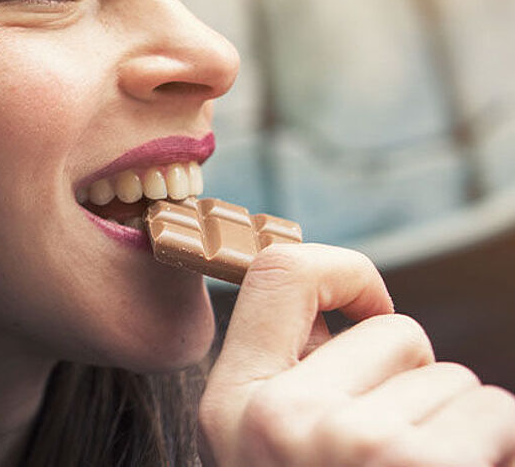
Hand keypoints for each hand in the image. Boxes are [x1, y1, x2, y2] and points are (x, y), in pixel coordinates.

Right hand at [199, 243, 514, 465]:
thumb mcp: (262, 452)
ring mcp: (351, 442)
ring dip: (459, 426)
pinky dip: (500, 448)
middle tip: (396, 453)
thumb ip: (293, 383)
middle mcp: (279, 418)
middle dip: (416, 380)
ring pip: (454, 378)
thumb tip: (344, 314)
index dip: (348, 272)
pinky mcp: (421, 465)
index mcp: (230, 406)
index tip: (372, 310)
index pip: (281, 271)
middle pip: (396, 330)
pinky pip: (499, 413)